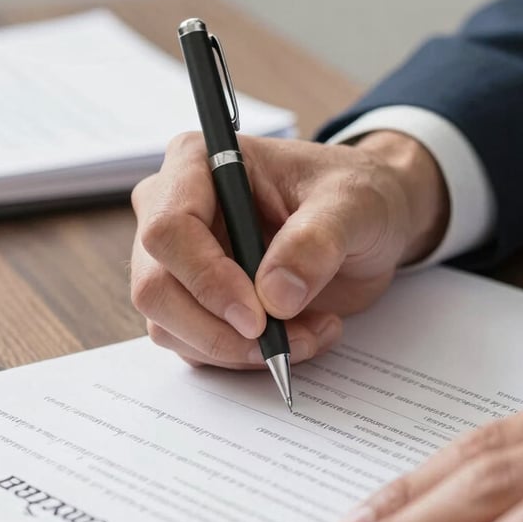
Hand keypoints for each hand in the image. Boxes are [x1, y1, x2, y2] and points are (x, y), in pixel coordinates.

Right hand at [130, 130, 447, 367]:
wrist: (367, 223)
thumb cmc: (354, 195)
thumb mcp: (353, 206)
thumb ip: (316, 242)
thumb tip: (274, 297)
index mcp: (198, 164)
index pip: (167, 230)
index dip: (206, 280)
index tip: (258, 317)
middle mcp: (173, 210)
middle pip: (155, 288)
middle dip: (218, 330)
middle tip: (281, 342)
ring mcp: (178, 261)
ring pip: (170, 326)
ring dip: (238, 349)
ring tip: (310, 333)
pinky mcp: (194, 301)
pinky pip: (196, 346)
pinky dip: (244, 357)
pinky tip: (299, 336)